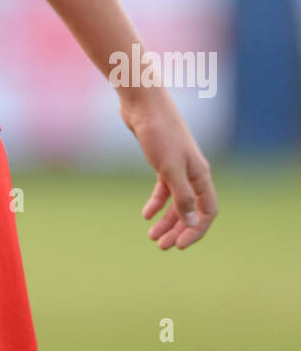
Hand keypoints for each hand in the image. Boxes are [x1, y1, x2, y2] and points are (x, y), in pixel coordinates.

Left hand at [119, 87, 217, 249]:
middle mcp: (192, 172)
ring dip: (166, 220)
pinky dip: (156, 203)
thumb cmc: (158, 132)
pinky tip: (146, 215)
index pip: (207, 211)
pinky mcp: (161, 160)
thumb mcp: (169, 168)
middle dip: (178, 230)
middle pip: (190, 209)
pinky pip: (163, 188)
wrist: (143, 103)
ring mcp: (177, 166)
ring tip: (152, 236)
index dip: (196, 231)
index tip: (180, 246)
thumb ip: (181, 195)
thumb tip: (191, 223)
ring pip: (176, 201)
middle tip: (162, 247)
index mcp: (200, 175)